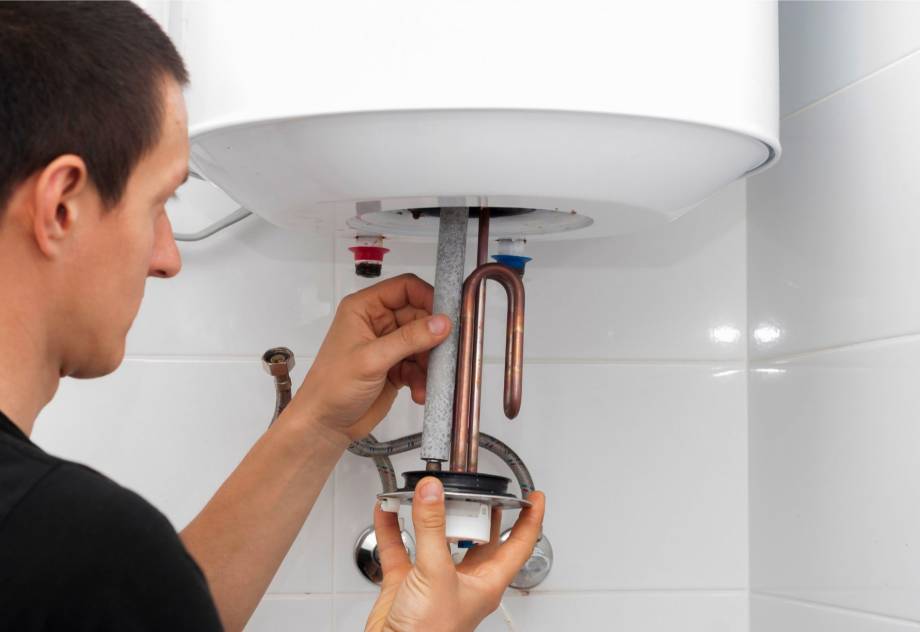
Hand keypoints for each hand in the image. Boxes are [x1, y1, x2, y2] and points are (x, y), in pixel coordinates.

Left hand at [291, 274, 451, 441]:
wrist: (324, 425)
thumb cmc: (333, 386)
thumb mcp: (372, 359)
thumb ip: (409, 339)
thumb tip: (443, 322)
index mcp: (365, 308)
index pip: (405, 288)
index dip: (428, 297)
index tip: (447, 316)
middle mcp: (378, 322)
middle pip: (420, 317)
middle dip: (433, 337)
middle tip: (446, 354)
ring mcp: (388, 345)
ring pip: (424, 343)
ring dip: (430, 363)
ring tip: (429, 380)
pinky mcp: (396, 367)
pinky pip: (420, 365)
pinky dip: (423, 378)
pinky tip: (419, 393)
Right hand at [366, 477, 546, 631]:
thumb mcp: (436, 573)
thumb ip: (433, 529)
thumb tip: (433, 493)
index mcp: (486, 581)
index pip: (519, 545)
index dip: (531, 520)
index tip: (535, 497)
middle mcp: (463, 579)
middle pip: (478, 538)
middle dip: (477, 511)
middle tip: (476, 486)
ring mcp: (434, 580)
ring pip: (436, 539)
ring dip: (429, 516)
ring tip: (427, 491)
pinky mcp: (406, 583)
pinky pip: (400, 548)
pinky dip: (393, 528)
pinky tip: (387, 510)